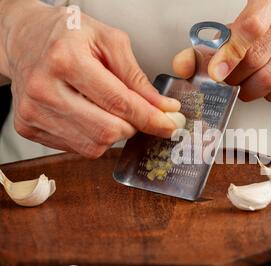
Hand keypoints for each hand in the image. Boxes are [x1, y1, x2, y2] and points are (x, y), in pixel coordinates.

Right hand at [0, 0, 179, 158]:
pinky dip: (94, 137)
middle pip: (106, 131)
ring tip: (109, 110)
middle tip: (138, 114)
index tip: (169, 124)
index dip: (149, 118)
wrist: (24, 39)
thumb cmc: (67, 36)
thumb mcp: (109, 40)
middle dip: (132, 127)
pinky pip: (77, 148)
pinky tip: (90, 115)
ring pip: (93, 146)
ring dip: (114, 133)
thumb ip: (137, 76)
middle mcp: (44, 89)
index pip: (118, 102)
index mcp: (65, 59)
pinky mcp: (28, 127)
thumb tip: (162, 107)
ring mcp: (33, 112)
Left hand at [173, 0, 270, 101]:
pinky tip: (269, 89)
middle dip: (236, 78)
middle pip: (258, 57)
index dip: (230, 55)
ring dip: (251, 90)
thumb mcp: (240, 31)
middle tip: (229, 82)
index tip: (216, 74)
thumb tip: (182, 66)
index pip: (251, 27)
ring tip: (246, 88)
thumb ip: (210, 47)